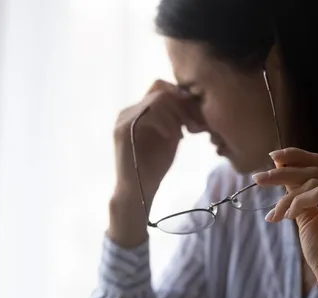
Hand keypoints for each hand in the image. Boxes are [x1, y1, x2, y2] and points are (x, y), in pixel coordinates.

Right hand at [109, 80, 205, 246]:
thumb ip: (177, 119)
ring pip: (157, 98)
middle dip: (181, 105)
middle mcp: (128, 111)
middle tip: (193, 126)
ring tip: (182, 135)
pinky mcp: (122, 129)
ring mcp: (123, 119)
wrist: (138, 191)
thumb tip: (191, 103)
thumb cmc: (155, 167)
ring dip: (176, 115)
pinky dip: (166, 123)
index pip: (160, 88)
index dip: (181, 97)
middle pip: (160, 88)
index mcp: (138, 111)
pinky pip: (149, 113)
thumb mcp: (171, 137)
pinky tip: (174, 138)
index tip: (195, 117)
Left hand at [253, 148, 317, 297]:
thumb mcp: (305, 218)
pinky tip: (286, 216)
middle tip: (258, 179)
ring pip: (314, 182)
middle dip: (282, 172)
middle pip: (315, 169)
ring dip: (287, 198)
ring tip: (276, 215)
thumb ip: (298, 195)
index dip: (296, 156)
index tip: (272, 157)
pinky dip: (298, 202)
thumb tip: (281, 170)